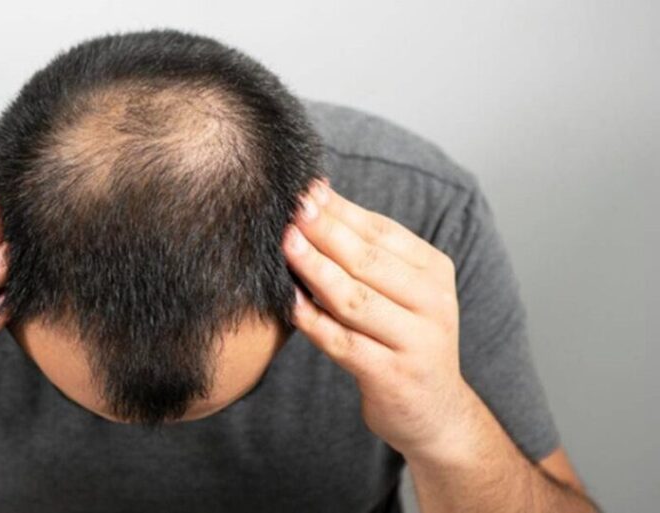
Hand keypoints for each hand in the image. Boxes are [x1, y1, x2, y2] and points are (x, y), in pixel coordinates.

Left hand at [282, 177, 477, 460]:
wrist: (435, 411)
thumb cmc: (402, 338)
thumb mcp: (398, 291)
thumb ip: (365, 251)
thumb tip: (315, 197)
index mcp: (434, 271)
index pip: (381, 232)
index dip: (339, 210)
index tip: (303, 190)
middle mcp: (432, 303)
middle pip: (367, 260)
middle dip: (324, 231)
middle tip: (289, 209)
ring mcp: (415, 341)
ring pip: (354, 299)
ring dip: (315, 269)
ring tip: (285, 245)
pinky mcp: (392, 376)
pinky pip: (343, 342)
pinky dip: (313, 321)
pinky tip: (289, 303)